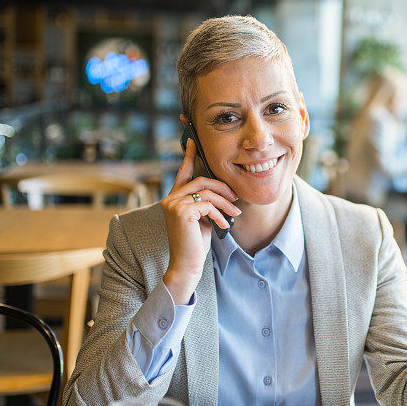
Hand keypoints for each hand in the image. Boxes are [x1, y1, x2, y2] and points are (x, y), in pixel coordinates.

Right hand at [161, 138, 239, 303]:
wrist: (186, 264)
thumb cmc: (195, 242)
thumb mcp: (203, 218)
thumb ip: (206, 202)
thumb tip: (224, 190)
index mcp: (174, 198)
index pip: (183, 172)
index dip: (188, 155)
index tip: (193, 141)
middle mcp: (170, 198)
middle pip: (201, 181)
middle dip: (223, 188)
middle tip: (236, 197)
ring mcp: (173, 204)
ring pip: (207, 192)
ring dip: (225, 203)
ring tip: (235, 213)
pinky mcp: (181, 211)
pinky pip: (208, 205)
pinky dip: (220, 214)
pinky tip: (223, 225)